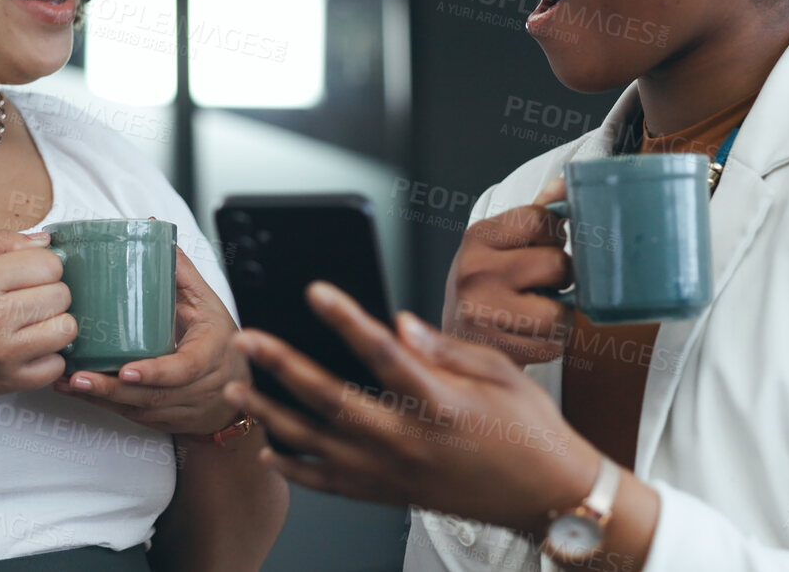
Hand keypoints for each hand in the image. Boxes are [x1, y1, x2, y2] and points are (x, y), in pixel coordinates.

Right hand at [0, 228, 74, 412]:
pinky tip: (26, 348)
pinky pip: (57, 364)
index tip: (25, 274)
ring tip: (29, 323)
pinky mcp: (11, 381)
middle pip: (61, 294)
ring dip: (53, 324)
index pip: (49, 263)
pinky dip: (47, 356)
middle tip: (23, 299)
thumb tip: (45, 241)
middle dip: (48, 292)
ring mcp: (5, 353)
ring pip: (67, 328)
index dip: (41, 265)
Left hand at [53, 245, 246, 436]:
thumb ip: (180, 269)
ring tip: (68, 382)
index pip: (185, 369)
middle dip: (113, 390)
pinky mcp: (161, 418)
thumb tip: (153, 228)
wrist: (233, 388)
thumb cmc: (217, 340)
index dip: (156, 373)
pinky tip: (73, 390)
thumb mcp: (206, 300)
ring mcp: (179, 407)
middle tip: (80, 377)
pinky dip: (100, 404)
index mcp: (211, 353)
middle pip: (153, 395)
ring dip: (100, 398)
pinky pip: (129, 414)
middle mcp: (198, 386)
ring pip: (136, 408)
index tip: (128, 370)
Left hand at [222, 281, 601, 531]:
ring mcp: (396, 473)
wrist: (550, 497)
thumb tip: (398, 323)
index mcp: (441, 402)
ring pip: (318, 445)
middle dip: (282, 367)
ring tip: (237, 390)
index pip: (383, 352)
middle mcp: (411, 441)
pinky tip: (269, 450)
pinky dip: (296, 470)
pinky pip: (330, 485)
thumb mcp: (499, 373)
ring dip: (272, 416)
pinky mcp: (391, 494)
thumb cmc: (530, 432)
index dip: (346, 318)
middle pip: (332, 400)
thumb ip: (444, 348)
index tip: (315, 291)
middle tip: (248, 339)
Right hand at [443, 178, 572, 364]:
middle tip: (543, 283)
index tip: (542, 248)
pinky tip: (529, 334)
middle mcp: (475, 271)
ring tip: (537, 310)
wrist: (451, 338)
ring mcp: (483, 312)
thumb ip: (536, 214)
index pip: (542, 220)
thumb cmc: (486, 284)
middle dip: (560, 277)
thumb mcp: (501, 243)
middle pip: (557, 264)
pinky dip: (551, 341)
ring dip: (559, 314)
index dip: (554, 236)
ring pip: (560, 311)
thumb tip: (566, 183)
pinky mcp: (496, 348)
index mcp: (478, 236)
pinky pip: (553, 343)